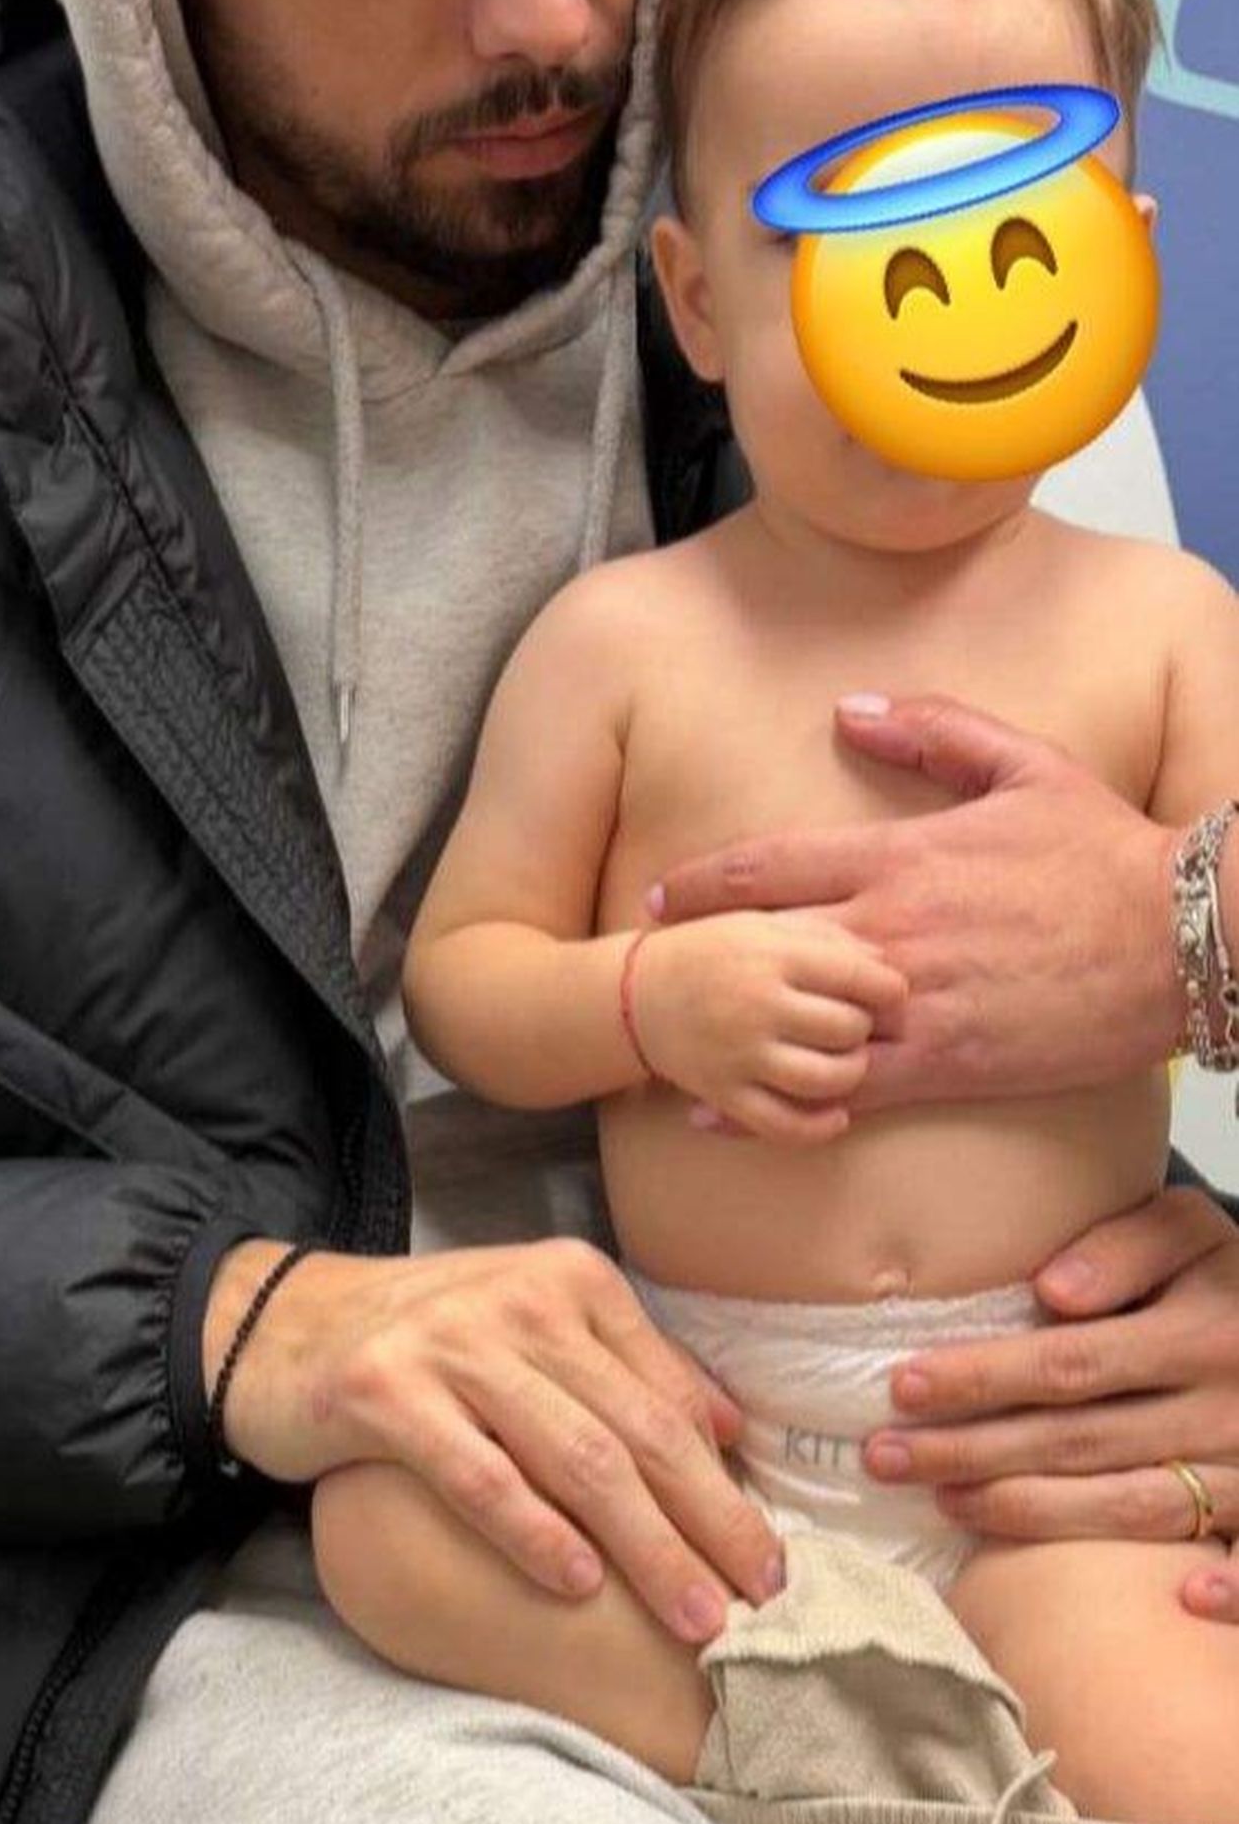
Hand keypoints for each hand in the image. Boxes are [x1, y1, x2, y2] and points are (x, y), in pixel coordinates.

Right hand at [203, 1236, 787, 1638]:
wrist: (275, 1325)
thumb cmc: (420, 1344)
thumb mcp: (530, 1331)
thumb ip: (626, 1369)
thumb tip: (731, 1428)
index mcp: (571, 1282)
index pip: (668, 1398)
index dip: (726, 1485)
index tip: (768, 1559)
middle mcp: (520, 1302)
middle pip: (639, 1432)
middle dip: (710, 1523)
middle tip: (760, 1601)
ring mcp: (450, 1344)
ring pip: (576, 1458)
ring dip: (646, 1545)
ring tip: (694, 1614)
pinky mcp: (383, 1392)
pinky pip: (477, 1474)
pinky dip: (534, 1533)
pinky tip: (579, 1583)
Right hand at [633, 911, 908, 1141]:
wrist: (636, 994)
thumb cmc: (712, 952)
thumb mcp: (763, 925)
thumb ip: (824, 938)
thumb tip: (886, 964)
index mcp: (772, 955)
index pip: (862, 978)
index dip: (890, 990)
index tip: (889, 994)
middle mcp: (757, 1005)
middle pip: (849, 1029)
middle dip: (865, 1029)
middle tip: (856, 1024)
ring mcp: (740, 1055)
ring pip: (826, 1080)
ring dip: (850, 1074)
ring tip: (845, 1061)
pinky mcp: (724, 1094)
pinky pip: (785, 1125)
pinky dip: (820, 1127)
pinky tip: (836, 1115)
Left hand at [648, 694, 1183, 1109]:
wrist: (1184, 938)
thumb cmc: (1107, 853)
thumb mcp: (1026, 765)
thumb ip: (933, 730)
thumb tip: (850, 706)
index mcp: (902, 855)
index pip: (772, 866)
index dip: (702, 883)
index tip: (655, 896)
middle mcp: (892, 928)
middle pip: (760, 945)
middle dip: (693, 958)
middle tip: (638, 972)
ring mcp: (913, 1000)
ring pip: (789, 1020)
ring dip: (723, 1033)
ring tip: (664, 1046)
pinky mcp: (943, 1063)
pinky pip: (838, 1089)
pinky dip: (772, 1103)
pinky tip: (718, 1117)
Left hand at [860, 1185, 1238, 1615]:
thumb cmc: (1227, 1286)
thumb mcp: (1189, 1235)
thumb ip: (1127, 1248)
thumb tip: (1052, 1289)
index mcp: (1204, 1331)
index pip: (1073, 1363)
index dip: (984, 1379)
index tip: (903, 1387)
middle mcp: (1227, 1406)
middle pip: (1080, 1441)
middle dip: (972, 1452)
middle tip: (883, 1457)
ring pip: (1131, 1509)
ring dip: (1031, 1514)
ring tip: (943, 1502)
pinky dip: (1229, 1590)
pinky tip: (1181, 1604)